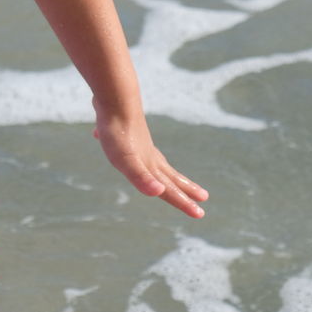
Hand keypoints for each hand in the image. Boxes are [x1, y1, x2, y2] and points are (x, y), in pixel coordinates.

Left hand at [91, 99, 207, 218]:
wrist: (115, 97)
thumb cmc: (118, 133)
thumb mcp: (126, 161)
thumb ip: (141, 178)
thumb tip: (158, 192)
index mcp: (150, 165)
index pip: (168, 190)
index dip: (183, 203)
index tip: (200, 214)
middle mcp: (148, 154)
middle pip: (169, 176)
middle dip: (184, 189)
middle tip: (203, 196)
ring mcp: (139, 142)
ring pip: (153, 160)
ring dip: (162, 171)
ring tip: (165, 175)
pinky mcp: (126, 130)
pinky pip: (129, 144)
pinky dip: (126, 149)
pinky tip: (108, 141)